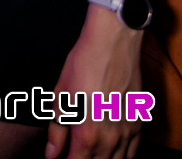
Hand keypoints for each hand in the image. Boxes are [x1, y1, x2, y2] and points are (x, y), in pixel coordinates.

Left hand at [46, 8, 143, 158]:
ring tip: (89, 149)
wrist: (112, 43)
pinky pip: (132, 152)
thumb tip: (51, 153)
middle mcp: (110, 138)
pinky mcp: (138, 123)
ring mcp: (127, 132)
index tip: (60, 157)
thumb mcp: (61, 95)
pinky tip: (111, 149)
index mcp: (87, 133)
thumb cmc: (84, 64)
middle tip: (73, 148)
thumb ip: (57, 129)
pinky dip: (121, 155)